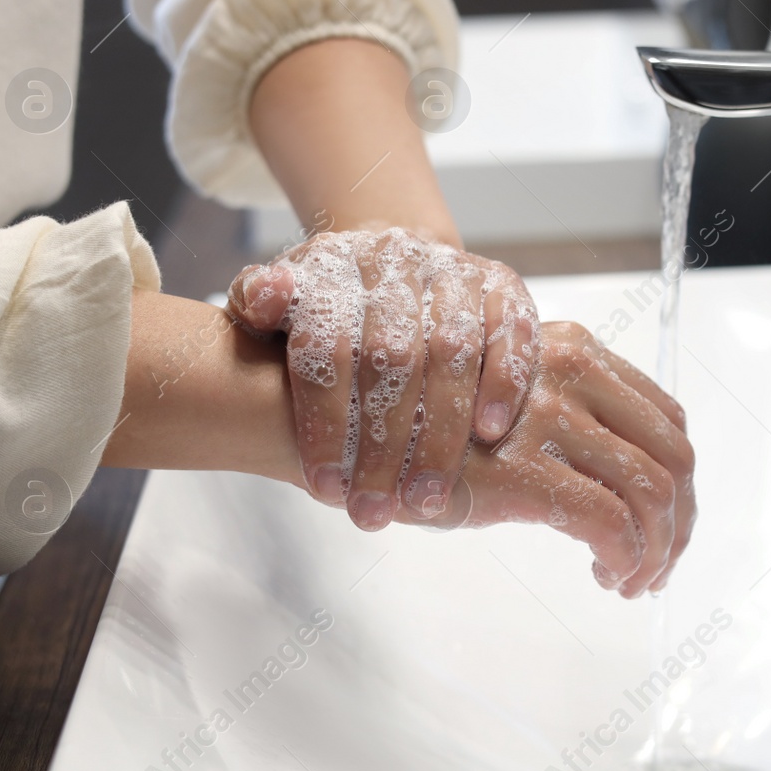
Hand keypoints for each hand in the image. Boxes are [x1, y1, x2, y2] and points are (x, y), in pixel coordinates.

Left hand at [226, 227, 538, 529]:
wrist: (394, 258)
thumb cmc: (329, 303)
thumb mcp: (275, 302)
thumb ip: (257, 303)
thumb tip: (266, 297)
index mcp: (333, 270)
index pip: (325, 348)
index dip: (324, 420)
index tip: (323, 487)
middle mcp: (396, 264)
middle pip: (391, 358)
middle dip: (382, 445)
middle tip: (372, 512)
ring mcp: (454, 273)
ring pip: (452, 353)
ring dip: (441, 433)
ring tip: (426, 499)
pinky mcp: (503, 286)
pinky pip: (512, 333)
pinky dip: (504, 382)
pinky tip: (489, 435)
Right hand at [409, 322, 695, 596]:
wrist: (342, 425)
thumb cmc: (418, 423)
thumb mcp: (504, 399)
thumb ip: (560, 413)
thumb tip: (622, 477)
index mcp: (575, 350)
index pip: (665, 417)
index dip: (679, 478)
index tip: (663, 523)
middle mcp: (571, 372)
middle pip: (673, 454)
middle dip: (680, 520)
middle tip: (659, 565)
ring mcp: (549, 419)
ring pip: (653, 491)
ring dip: (657, 549)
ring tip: (634, 581)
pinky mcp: (523, 472)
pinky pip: (611, 523)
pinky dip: (626, 559)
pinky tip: (607, 577)